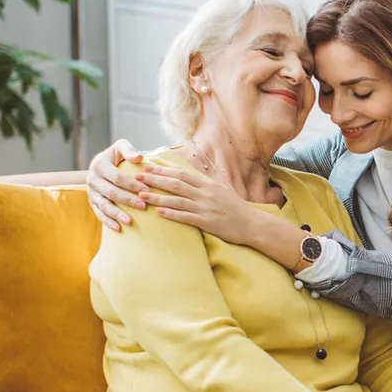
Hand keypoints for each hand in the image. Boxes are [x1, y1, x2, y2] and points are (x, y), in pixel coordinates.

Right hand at [87, 139, 149, 230]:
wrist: (103, 165)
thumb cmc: (116, 156)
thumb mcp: (120, 148)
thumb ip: (128, 150)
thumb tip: (139, 157)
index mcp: (99, 164)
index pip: (117, 177)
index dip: (132, 184)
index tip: (147, 190)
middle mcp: (92, 178)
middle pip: (111, 192)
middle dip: (128, 200)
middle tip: (144, 206)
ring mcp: (91, 192)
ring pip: (104, 205)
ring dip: (117, 214)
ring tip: (130, 221)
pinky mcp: (92, 202)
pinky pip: (99, 214)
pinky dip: (108, 222)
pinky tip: (119, 229)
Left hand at [137, 164, 262, 245]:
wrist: (253, 224)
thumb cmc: (237, 209)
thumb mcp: (222, 192)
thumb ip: (205, 186)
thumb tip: (188, 180)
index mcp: (209, 185)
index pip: (182, 174)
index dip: (164, 170)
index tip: (148, 167)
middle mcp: (206, 194)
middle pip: (176, 184)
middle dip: (155, 180)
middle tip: (138, 177)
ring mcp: (206, 208)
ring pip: (178, 200)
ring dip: (158, 197)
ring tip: (142, 195)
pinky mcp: (208, 223)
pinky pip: (186, 217)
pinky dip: (171, 214)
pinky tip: (158, 213)